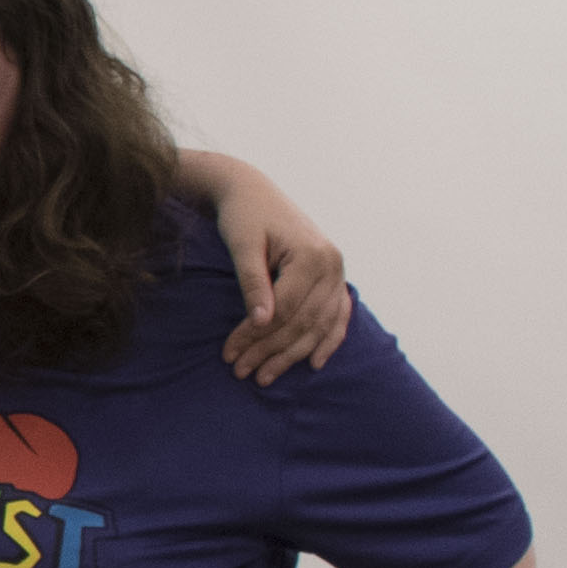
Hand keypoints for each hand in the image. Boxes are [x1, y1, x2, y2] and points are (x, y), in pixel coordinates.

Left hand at [211, 181, 351, 384]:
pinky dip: (328, 340)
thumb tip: (261, 322)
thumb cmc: (243, 216)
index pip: (284, 310)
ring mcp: (337, 271)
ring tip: (265, 376)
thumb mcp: (242, 246)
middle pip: (303, 322)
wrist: (252, 191)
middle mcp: (332, 264)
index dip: (256, 336)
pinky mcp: (333, 276)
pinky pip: (336, 314)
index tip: (229, 355)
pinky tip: (314, 363)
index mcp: (312, 255)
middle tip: (242, 373)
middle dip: (271, 351)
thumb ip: (253, 282)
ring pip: (319, 324)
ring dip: (292, 354)